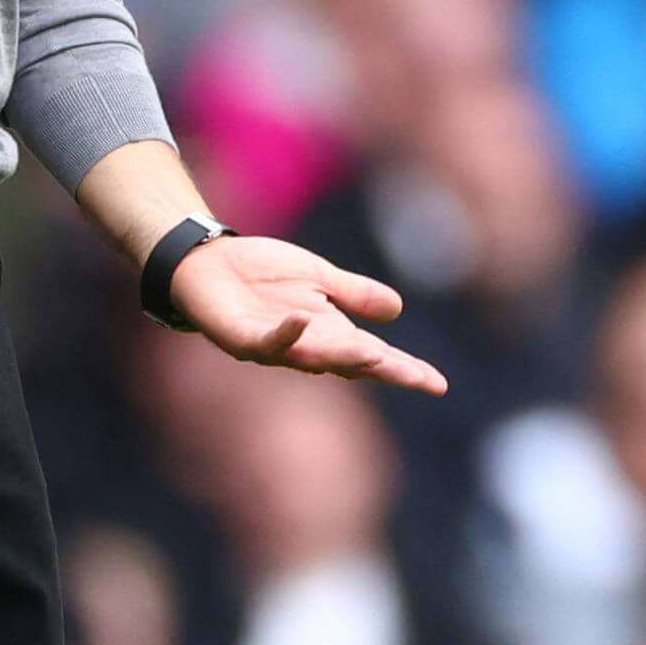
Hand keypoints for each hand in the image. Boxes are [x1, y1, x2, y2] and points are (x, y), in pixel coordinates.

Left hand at [165, 231, 450, 395]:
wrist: (208, 261)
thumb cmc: (261, 271)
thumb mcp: (318, 277)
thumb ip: (354, 294)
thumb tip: (398, 311)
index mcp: (328, 334)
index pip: (374, 356)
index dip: (404, 370)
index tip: (437, 384)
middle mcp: (305, 348)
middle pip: (350, 363)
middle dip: (382, 370)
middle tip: (415, 378)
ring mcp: (273, 347)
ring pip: (312, 359)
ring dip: (341, 358)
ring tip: (373, 356)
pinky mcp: (241, 338)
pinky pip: (266, 341)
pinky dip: (286, 333)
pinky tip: (303, 320)